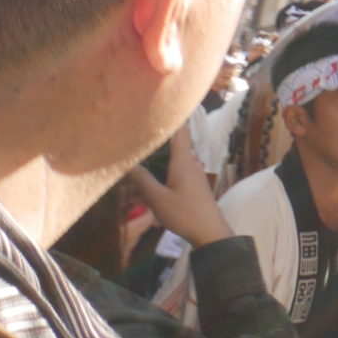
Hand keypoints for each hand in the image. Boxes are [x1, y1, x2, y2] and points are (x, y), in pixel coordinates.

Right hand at [126, 123, 232, 247]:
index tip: (159, 107)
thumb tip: (129, 163)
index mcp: (183, 161)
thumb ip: (143, 180)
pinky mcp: (192, 184)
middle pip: (172, 145)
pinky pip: (173, 173)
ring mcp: (192, 173)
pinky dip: (160, 175)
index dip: (172, 117)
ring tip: (134, 164)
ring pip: (171, 161)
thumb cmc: (184, 213)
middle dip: (154, 142)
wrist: (209, 231)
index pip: (180, 131)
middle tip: (135, 137)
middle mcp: (190, 162)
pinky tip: (144, 188)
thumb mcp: (158, 199)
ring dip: (155, 163)